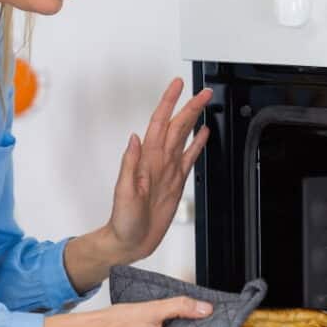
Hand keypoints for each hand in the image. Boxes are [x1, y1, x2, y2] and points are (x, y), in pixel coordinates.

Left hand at [105, 78, 211, 263]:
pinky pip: (189, 158)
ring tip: (203, 104)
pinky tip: (203, 134)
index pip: (159, 123)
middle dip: (189, 106)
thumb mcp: (123, 192)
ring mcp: (167, 170)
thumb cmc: (123, 220)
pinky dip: (197, 144)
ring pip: (183, 137)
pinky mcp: (176, 183)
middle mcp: (158, 161)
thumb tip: (134, 138)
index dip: (168, 103)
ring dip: (193, 119)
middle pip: (176, 126)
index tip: (177, 86)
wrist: (129, 241)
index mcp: (146, 160)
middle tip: (203, 92)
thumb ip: (129, 163)